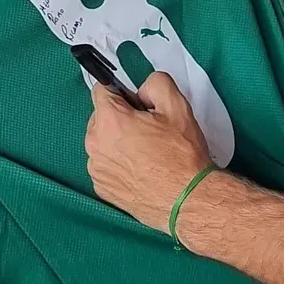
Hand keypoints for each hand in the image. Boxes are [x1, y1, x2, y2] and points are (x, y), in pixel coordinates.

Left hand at [85, 72, 213, 231]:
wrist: (188, 200)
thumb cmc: (182, 158)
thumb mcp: (177, 105)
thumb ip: (155, 82)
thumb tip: (142, 90)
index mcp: (109, 120)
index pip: (102, 89)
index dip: (123, 93)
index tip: (136, 104)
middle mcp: (95, 145)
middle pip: (101, 116)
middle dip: (121, 117)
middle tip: (148, 130)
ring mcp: (97, 169)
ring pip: (103, 140)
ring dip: (119, 141)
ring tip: (147, 152)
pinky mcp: (102, 187)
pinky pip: (106, 163)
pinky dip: (119, 162)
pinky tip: (142, 168)